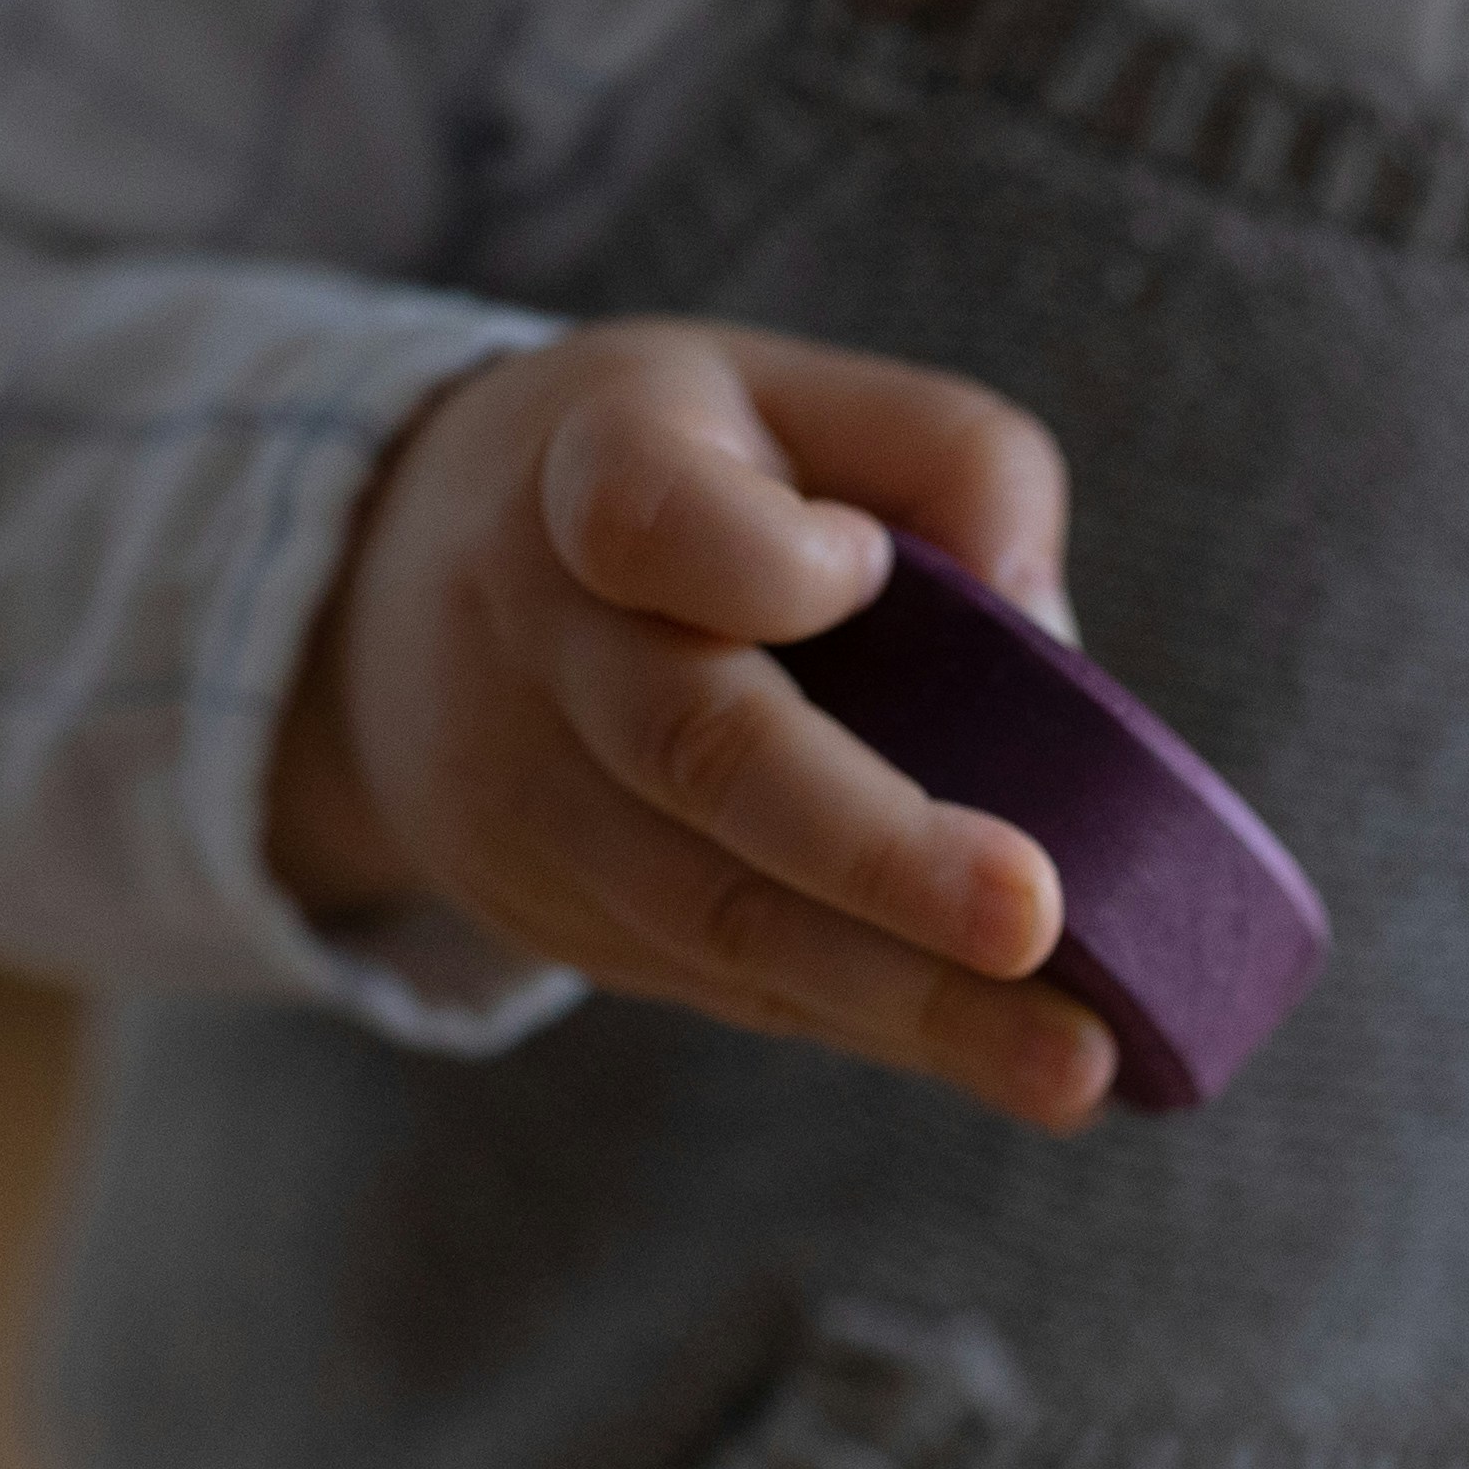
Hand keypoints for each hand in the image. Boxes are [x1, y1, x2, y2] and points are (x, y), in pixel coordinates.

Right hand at [269, 320, 1118, 1130]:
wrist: (397, 593)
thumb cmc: (684, 477)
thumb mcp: (798, 402)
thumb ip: (957, 464)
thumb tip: (1052, 643)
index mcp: (594, 467)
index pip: (649, 521)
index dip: (764, 564)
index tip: (866, 567)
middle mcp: (539, 632)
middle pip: (700, 754)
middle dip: (878, 853)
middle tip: (1034, 921)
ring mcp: (528, 790)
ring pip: (720, 913)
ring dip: (907, 1000)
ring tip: (1071, 1065)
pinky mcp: (549, 910)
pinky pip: (725, 981)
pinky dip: (872, 1023)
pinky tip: (998, 1055)